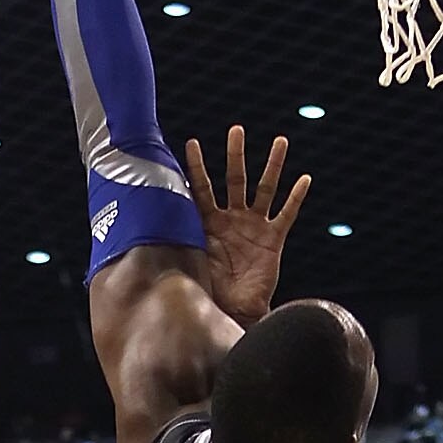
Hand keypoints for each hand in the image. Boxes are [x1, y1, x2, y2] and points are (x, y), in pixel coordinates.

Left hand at [185, 126, 311, 329]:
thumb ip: (173, 246)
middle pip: (235, 179)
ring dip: (273, 165)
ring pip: (265, 189)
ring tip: (280, 141)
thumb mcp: (189, 262)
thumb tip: (138, 238)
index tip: (191, 143)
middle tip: (236, 130)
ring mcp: (254, 227)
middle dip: (236, 155)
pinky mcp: (272, 239)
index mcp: (210, 223)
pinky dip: (296, 197)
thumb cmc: (208, 291)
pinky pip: (287, 214)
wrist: (233, 312)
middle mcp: (233, 219)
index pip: (201, 188)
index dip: (196, 166)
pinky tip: (304, 179)